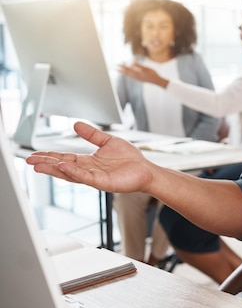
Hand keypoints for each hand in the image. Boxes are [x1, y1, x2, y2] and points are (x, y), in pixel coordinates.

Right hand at [26, 122, 152, 192]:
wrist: (146, 170)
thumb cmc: (130, 159)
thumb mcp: (108, 141)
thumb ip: (92, 134)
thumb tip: (75, 125)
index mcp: (88, 161)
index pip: (64, 158)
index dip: (50, 156)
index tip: (35, 154)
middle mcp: (89, 170)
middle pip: (63, 167)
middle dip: (46, 164)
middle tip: (29, 161)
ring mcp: (95, 177)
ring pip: (71, 173)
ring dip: (56, 169)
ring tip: (41, 165)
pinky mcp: (104, 182)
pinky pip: (86, 177)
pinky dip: (74, 172)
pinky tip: (64, 166)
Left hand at [118, 62, 168, 87]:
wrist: (156, 81)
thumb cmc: (152, 74)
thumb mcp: (146, 68)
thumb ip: (138, 66)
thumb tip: (131, 63)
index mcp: (137, 74)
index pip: (127, 69)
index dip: (122, 67)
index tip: (117, 64)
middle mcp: (136, 76)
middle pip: (126, 73)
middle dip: (121, 70)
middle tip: (115, 67)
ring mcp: (138, 78)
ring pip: (128, 75)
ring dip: (124, 72)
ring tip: (119, 70)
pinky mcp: (140, 79)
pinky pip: (131, 76)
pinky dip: (128, 74)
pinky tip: (128, 74)